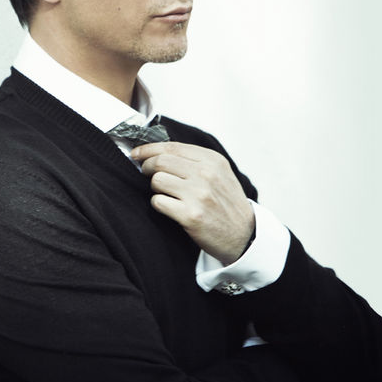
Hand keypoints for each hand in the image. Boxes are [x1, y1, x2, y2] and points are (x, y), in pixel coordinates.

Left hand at [131, 142, 254, 264]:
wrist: (243, 234)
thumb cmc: (227, 203)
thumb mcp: (220, 173)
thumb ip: (196, 160)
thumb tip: (159, 152)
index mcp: (213, 160)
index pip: (172, 147)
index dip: (149, 149)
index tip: (137, 153)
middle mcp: (206, 174)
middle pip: (160, 162)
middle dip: (147, 167)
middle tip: (146, 174)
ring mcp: (198, 194)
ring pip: (157, 180)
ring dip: (156, 188)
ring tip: (166, 193)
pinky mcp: (190, 215)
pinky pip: (158, 202)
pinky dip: (159, 204)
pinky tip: (169, 207)